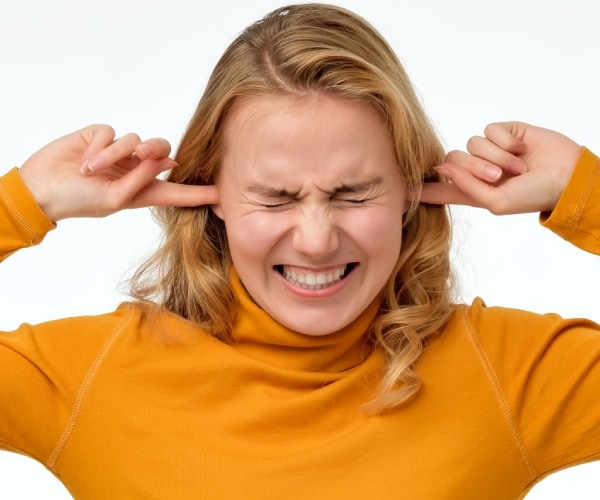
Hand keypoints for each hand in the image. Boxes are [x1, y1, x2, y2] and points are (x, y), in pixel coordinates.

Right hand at [19, 124, 217, 220]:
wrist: (43, 188)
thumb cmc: (79, 201)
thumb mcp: (114, 199)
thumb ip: (140, 181)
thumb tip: (163, 160)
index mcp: (142, 192)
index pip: (176, 192)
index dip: (199, 193)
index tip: (222, 194)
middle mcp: (134, 170)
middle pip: (162, 152)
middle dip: (155, 151)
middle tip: (143, 154)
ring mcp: (118, 153)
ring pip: (134, 140)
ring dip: (114, 154)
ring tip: (92, 169)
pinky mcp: (100, 137)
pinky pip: (111, 132)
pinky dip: (99, 145)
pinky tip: (85, 158)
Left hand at [419, 121, 582, 213]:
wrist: (566, 176)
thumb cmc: (532, 196)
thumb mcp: (495, 202)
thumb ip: (465, 187)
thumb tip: (441, 166)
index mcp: (471, 191)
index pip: (437, 189)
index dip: (417, 188)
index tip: (396, 189)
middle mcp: (476, 170)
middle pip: (451, 161)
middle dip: (475, 168)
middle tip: (500, 176)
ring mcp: (489, 151)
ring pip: (471, 144)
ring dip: (495, 156)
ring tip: (517, 167)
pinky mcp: (503, 132)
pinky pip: (489, 130)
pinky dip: (505, 141)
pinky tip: (522, 149)